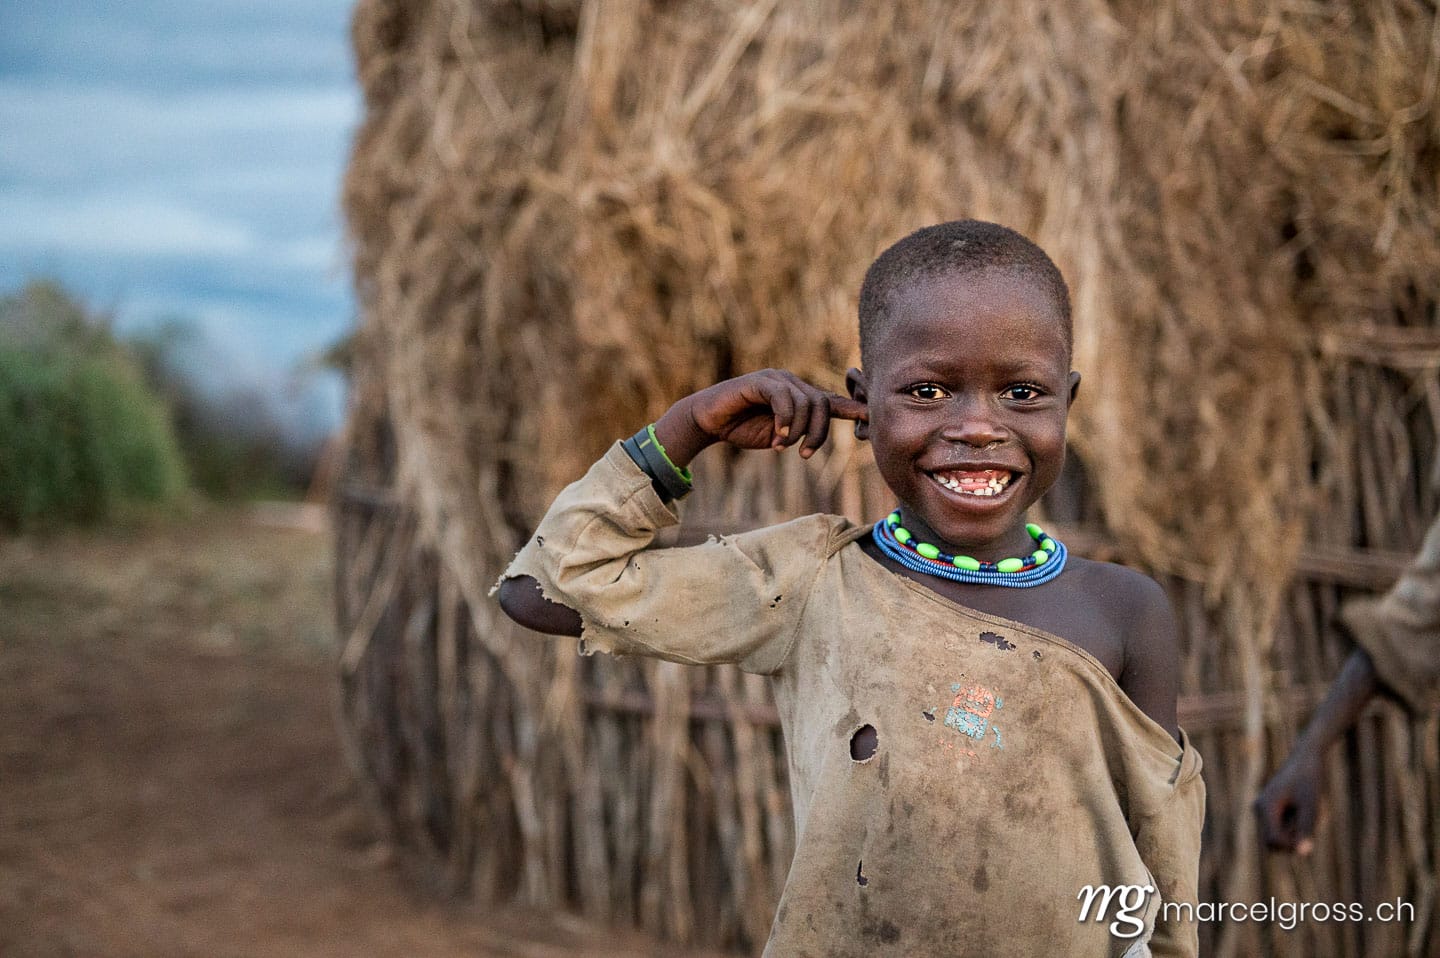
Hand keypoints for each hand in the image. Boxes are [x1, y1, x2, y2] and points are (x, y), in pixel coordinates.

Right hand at [654, 369, 867, 466]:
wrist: (710, 421)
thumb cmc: (743, 428)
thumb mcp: (779, 435)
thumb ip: (800, 432)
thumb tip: (816, 437)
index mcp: (798, 395)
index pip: (831, 401)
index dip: (853, 409)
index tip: (873, 417)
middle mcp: (791, 382)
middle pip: (822, 404)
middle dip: (818, 434)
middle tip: (804, 455)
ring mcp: (776, 378)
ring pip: (806, 403)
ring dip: (798, 432)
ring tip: (784, 447)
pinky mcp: (760, 381)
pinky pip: (784, 398)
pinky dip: (785, 420)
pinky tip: (777, 436)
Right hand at [1254, 752, 1322, 853]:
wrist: (1307, 758)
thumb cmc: (1310, 780)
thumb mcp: (1312, 806)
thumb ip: (1306, 829)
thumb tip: (1302, 853)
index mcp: (1265, 807)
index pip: (1273, 841)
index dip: (1292, 845)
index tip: (1311, 836)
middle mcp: (1260, 809)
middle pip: (1272, 841)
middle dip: (1292, 840)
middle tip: (1311, 824)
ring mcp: (1264, 808)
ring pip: (1278, 835)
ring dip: (1295, 831)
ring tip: (1311, 813)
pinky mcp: (1271, 808)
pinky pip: (1281, 827)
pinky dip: (1295, 824)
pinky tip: (1306, 809)